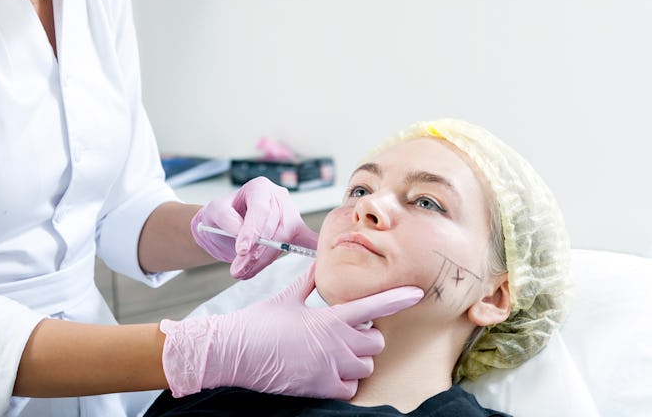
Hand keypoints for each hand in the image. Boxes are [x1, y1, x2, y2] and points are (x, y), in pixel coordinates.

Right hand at [160, 265, 423, 398]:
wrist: (234, 352)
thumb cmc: (258, 323)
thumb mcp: (286, 297)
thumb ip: (309, 281)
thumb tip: (319, 262)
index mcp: (329, 318)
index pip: (374, 305)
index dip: (398, 299)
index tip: (417, 293)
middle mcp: (335, 344)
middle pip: (376, 341)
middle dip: (367, 337)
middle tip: (347, 333)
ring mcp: (329, 368)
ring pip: (366, 366)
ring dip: (357, 361)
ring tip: (336, 354)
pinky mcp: (320, 388)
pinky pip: (350, 389)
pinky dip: (345, 382)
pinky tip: (329, 372)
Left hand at [191, 176, 317, 278]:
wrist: (226, 227)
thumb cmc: (222, 216)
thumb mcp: (214, 212)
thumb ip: (225, 217)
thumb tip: (240, 231)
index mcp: (260, 187)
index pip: (260, 209)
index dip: (252, 230)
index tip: (241, 249)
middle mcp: (279, 198)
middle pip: (274, 227)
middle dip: (256, 252)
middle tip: (238, 269)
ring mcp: (291, 215)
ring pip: (284, 240)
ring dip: (264, 260)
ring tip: (244, 272)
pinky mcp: (297, 232)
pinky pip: (308, 241)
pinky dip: (311, 251)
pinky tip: (315, 268)